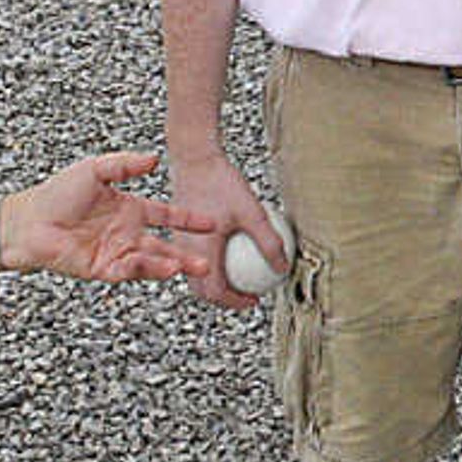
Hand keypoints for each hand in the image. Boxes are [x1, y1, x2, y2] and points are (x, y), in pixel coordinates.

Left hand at [4, 149, 222, 282]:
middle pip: (164, 246)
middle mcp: (125, 233)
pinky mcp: (101, 268)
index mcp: (128, 209)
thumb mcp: (94, 170)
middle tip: (208, 261)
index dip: (188, 219)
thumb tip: (154, 158)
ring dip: (172, 265)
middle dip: (187, 254)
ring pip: (151, 262)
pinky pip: (128, 270)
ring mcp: (115, 252)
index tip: (211, 223)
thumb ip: (125, 165)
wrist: (27, 221)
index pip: (166, 216)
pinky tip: (161, 266)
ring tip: (191, 267)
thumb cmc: (56, 194)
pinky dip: (146, 268)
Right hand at [168, 146, 284, 311]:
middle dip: (223, 298)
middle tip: (246, 295)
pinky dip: (210, 264)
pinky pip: (194, 256)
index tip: (253, 300)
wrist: (194, 158)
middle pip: (201, 289)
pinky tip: (230, 251)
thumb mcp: (253, 213)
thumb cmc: (221, 183)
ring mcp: (179, 241)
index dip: (235, 302)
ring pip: (195, 274)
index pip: (215, 292)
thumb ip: (269, 242)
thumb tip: (282, 268)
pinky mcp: (180, 230)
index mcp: (201, 252)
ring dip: (215, 282)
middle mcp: (185, 251)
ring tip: (238, 277)